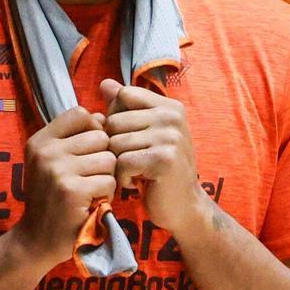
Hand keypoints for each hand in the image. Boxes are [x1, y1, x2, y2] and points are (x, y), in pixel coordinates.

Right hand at [13, 107, 115, 268]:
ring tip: (90, 190)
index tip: (88, 151)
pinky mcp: (72, 191)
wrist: (36, 240)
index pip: (80, 113)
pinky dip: (107, 195)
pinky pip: (109, 181)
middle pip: (100, 136)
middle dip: (103, 157)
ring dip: (106, 177)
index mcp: (40, 140)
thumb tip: (104, 117)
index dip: (93, 129)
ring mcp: (58, 170)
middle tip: (89, 177)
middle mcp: (46, 151)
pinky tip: (92, 203)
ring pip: (108, 159)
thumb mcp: (52, 162)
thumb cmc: (51, 198)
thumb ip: (75, 138)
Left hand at [100, 78, 206, 236]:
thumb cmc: (161, 170)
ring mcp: (170, 137)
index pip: (124, 94)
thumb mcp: (146, 134)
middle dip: (114, 145)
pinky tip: (135, 183)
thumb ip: (126, 109)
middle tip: (130, 161)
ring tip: (133, 172)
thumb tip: (104, 83)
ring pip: (115, 142)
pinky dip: (123, 177)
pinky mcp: (164, 159)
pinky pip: (123, 162)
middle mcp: (172, 117)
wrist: (185, 206)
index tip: (127, 138)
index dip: (115, 116)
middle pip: (115, 120)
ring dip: (117, 163)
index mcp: (169, 106)